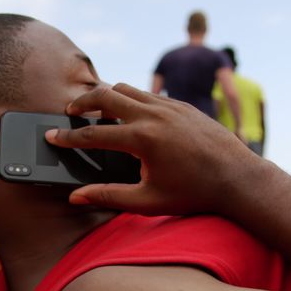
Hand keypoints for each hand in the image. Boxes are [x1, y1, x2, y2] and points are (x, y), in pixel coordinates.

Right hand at [44, 83, 259, 214]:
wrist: (238, 178)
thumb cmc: (195, 193)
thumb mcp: (148, 201)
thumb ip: (109, 197)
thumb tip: (77, 198)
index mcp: (142, 138)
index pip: (94, 134)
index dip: (68, 137)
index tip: (52, 137)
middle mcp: (154, 115)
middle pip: (105, 95)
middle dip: (83, 102)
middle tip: (70, 111)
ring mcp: (170, 106)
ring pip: (127, 88)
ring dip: (107, 96)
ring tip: (96, 109)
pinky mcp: (182, 105)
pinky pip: (148, 94)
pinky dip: (131, 99)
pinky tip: (129, 114)